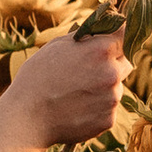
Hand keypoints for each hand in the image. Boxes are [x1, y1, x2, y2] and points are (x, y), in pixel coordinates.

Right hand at [0, 28, 123, 145]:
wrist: (26, 117)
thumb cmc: (36, 78)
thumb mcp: (57, 46)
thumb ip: (85, 37)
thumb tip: (102, 30)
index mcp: (101, 49)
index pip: (125, 36)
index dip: (118, 39)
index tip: (113, 41)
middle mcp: (112, 72)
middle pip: (125, 64)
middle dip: (112, 65)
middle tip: (87, 73)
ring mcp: (112, 98)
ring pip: (116, 89)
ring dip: (103, 90)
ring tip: (74, 96)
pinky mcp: (108, 120)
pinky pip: (107, 111)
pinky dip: (96, 111)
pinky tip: (75, 111)